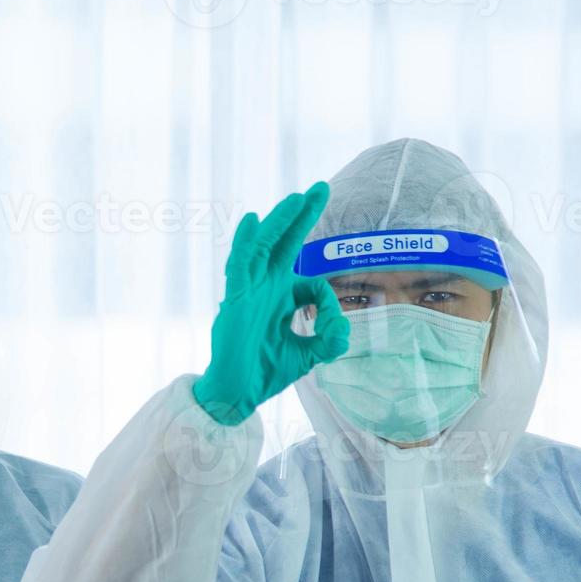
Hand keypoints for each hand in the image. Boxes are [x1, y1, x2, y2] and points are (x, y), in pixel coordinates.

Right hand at [191, 183, 348, 425]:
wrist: (238, 393)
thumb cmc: (265, 373)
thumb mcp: (310, 355)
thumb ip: (330, 340)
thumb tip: (344, 327)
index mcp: (281, 299)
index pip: (311, 282)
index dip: (328, 302)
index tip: (333, 328)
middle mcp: (265, 288)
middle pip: (285, 243)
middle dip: (303, 216)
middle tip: (321, 188)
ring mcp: (249, 291)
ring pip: (264, 247)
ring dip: (281, 222)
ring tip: (297, 199)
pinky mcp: (235, 299)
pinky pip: (240, 265)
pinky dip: (245, 242)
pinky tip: (253, 221)